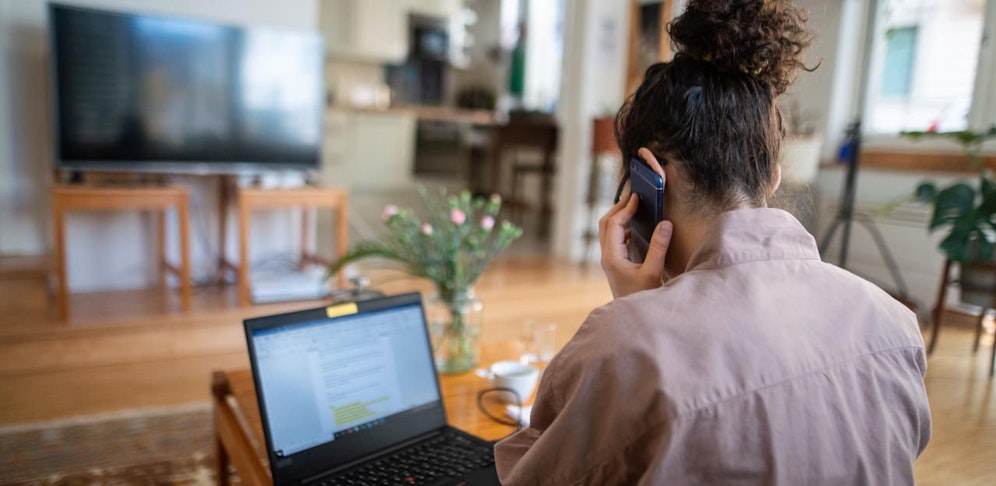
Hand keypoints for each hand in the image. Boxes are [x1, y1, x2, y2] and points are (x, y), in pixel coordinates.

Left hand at [598, 150, 672, 297]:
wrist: (633, 319)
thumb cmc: (643, 298)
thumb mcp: (653, 272)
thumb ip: (659, 247)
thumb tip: (665, 223)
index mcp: (612, 257)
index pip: (614, 224)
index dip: (625, 209)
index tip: (638, 198)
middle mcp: (607, 257)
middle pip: (605, 224)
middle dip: (618, 208)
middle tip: (634, 196)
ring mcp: (609, 261)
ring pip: (607, 231)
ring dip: (618, 217)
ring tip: (634, 207)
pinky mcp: (614, 264)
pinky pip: (613, 239)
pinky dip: (622, 228)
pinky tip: (636, 228)